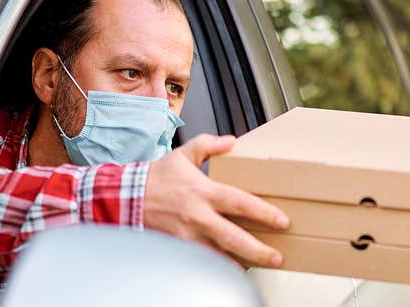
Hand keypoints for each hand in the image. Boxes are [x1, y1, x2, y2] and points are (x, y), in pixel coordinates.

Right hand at [144, 134, 289, 267]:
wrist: (127, 197)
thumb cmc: (157, 177)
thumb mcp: (183, 154)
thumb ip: (209, 144)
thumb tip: (232, 141)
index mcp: (203, 191)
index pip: (239, 203)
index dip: (263, 213)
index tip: (282, 221)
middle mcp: (197, 215)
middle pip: (233, 237)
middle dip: (258, 250)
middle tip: (278, 256)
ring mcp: (187, 235)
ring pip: (219, 256)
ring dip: (241, 263)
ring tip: (260, 265)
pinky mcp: (179, 247)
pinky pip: (203, 261)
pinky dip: (219, 267)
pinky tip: (233, 268)